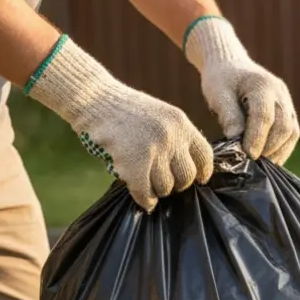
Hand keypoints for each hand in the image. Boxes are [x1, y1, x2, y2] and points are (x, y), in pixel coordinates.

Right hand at [27, 36, 213, 211]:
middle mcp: (172, 136)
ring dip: (157, 190)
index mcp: (181, 123)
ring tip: (148, 184)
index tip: (199, 180)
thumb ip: (175, 138)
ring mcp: (154, 150)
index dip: (203, 172)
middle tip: (165, 184)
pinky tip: (144, 201)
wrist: (94, 99)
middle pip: (187, 176)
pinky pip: (145, 191)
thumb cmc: (125, 110)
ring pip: (166, 187)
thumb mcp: (160, 116)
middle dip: (177, 185)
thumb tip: (188, 172)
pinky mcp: (134, 163)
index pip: (205, 155)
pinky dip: (145, 200)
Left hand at [185, 16, 299, 163]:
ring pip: (292, 132)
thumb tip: (237, 143)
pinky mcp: (289, 111)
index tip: (246, 155)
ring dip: (279, 151)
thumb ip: (229, 116)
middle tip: (253, 162)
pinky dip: (282, 148)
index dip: (257, 138)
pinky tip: (269, 157)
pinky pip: (292, 133)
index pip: (264, 116)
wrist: (231, 65)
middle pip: (284, 126)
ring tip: (262, 164)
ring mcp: (287, 102)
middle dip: (269, 148)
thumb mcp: (218, 94)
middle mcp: (280, 93)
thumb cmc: (221, 80)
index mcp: (262, 84)